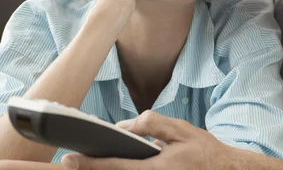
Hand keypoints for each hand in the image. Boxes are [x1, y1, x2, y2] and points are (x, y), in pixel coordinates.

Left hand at [61, 111, 235, 169]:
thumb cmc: (204, 151)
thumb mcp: (181, 130)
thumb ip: (152, 125)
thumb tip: (124, 126)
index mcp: (156, 169)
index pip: (116, 166)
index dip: (90, 163)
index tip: (70, 159)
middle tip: (69, 162)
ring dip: (105, 169)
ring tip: (86, 162)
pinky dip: (120, 169)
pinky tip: (111, 163)